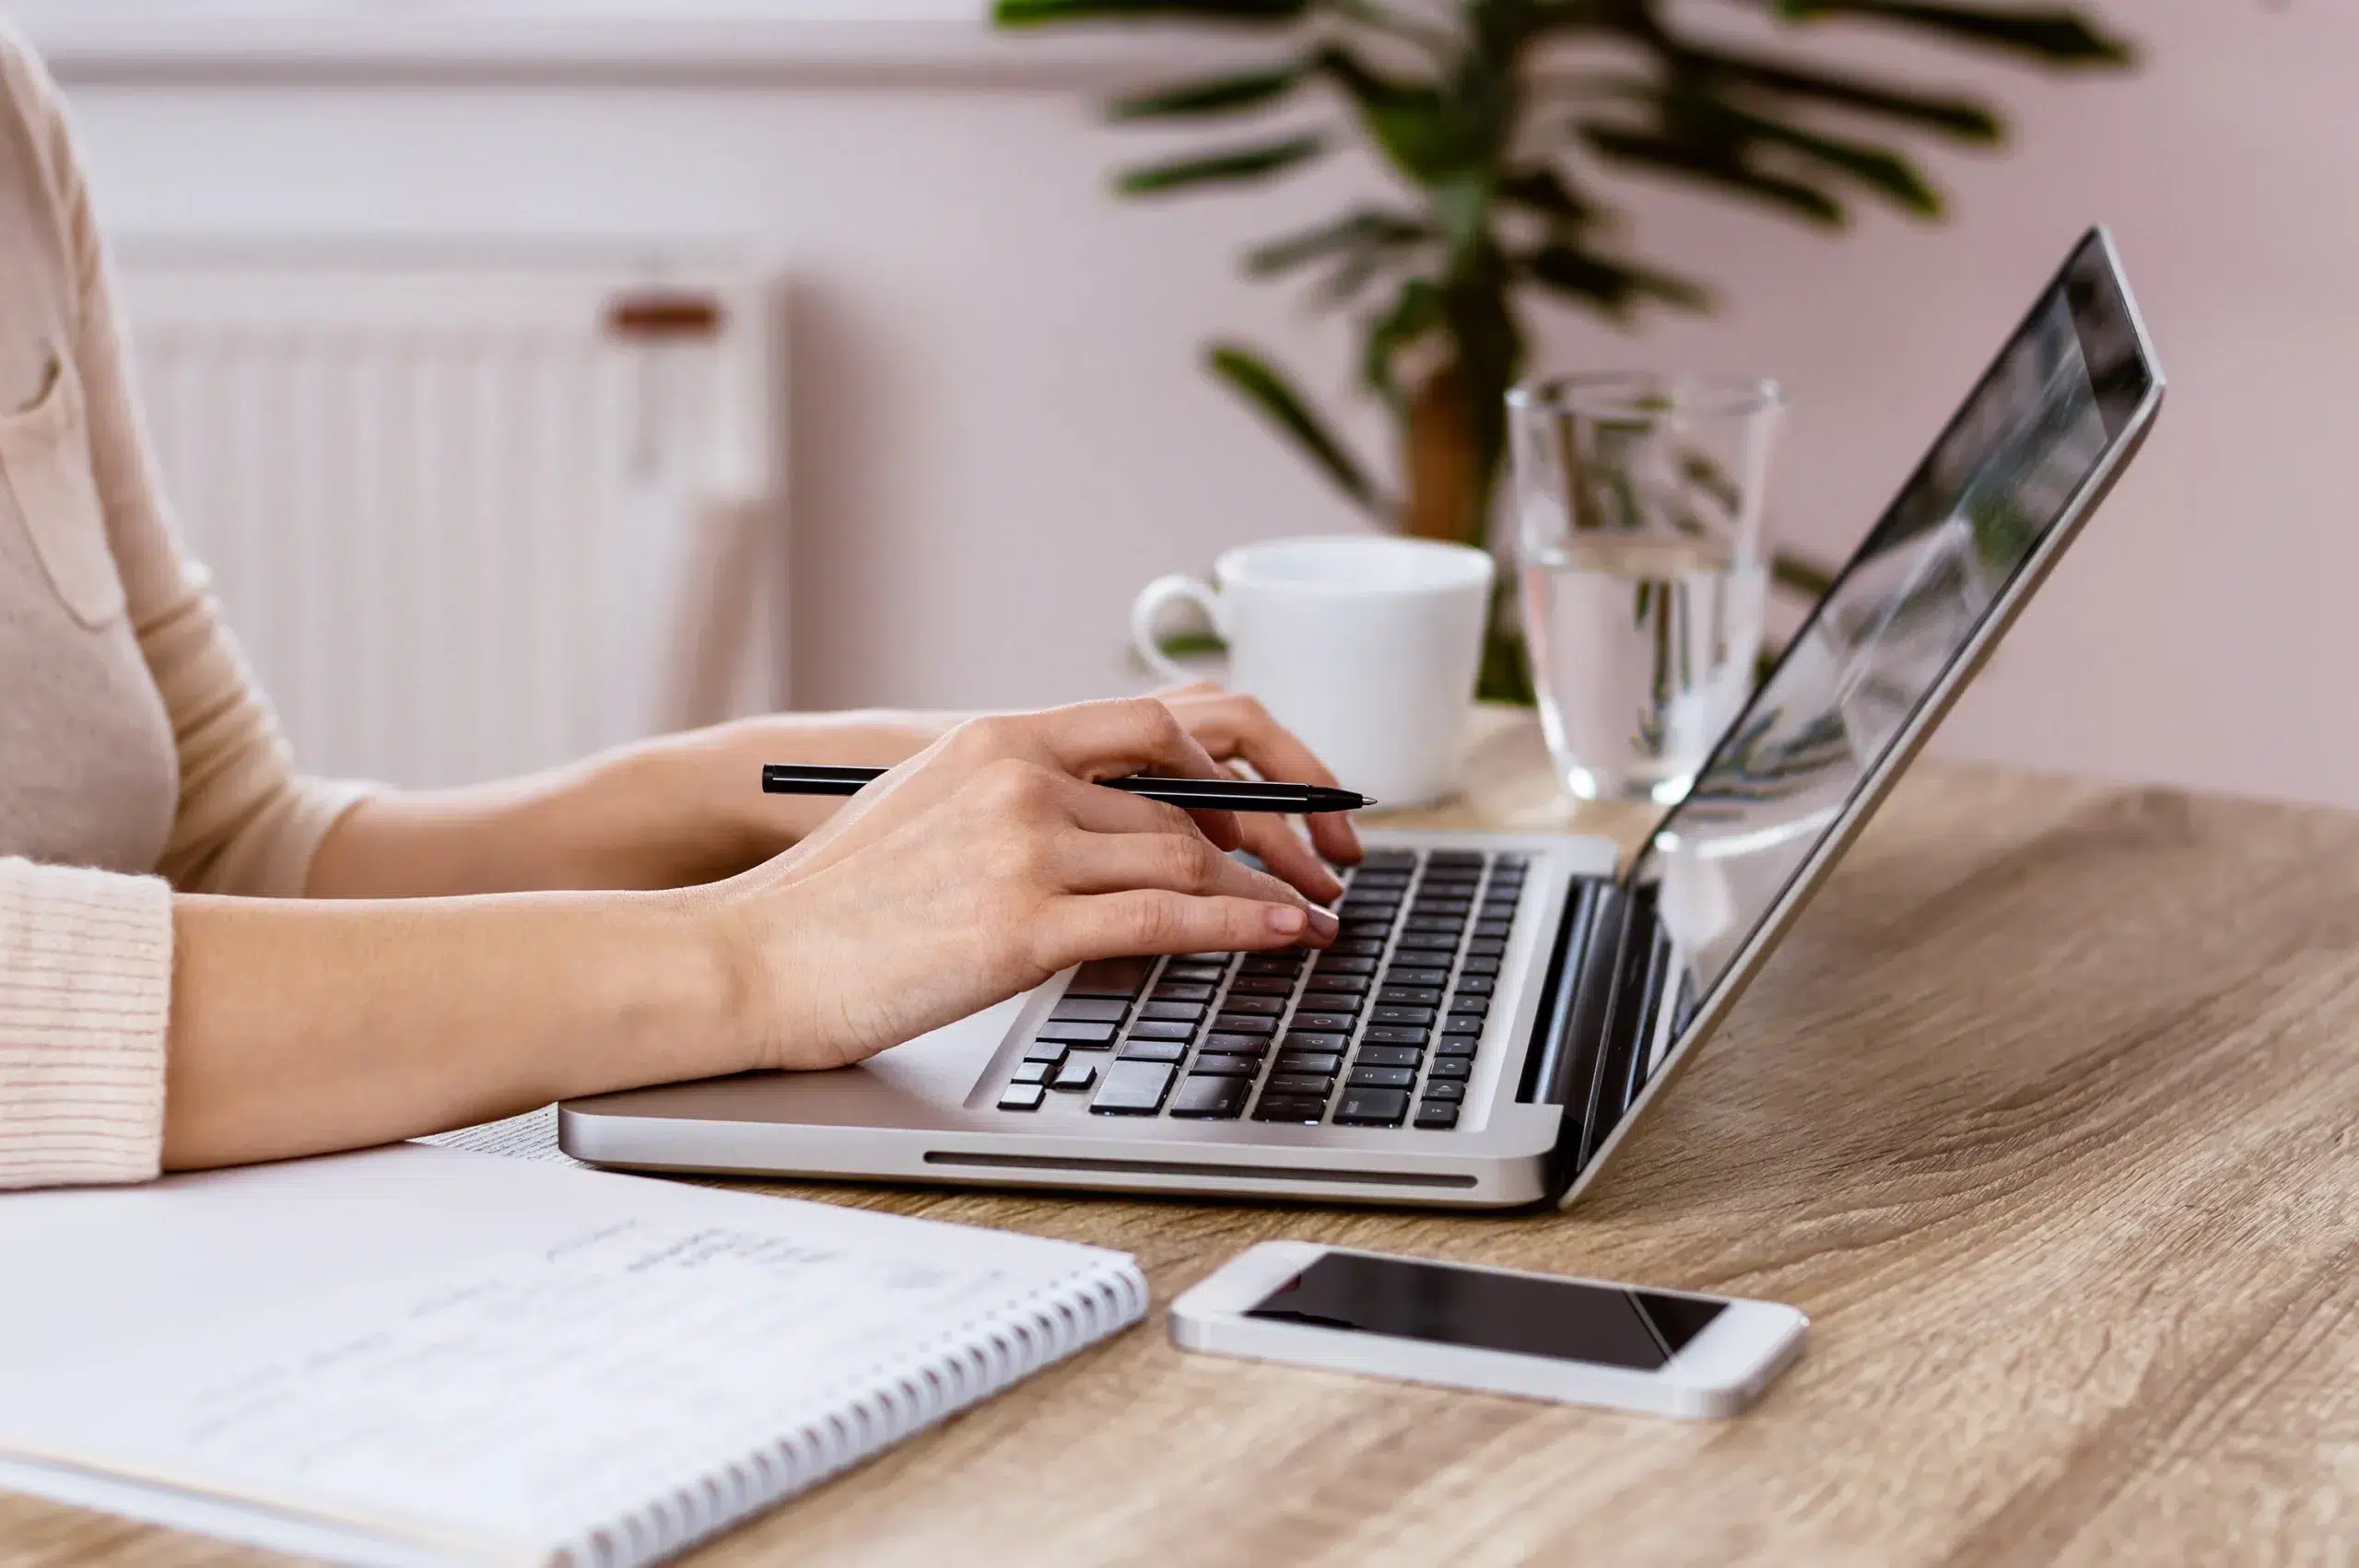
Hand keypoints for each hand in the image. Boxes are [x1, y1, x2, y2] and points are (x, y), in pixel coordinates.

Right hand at [713, 699, 1339, 1069]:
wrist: (754, 956)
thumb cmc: (836, 901)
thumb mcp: (931, 807)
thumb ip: (1021, 797)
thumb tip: (1113, 823)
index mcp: (1001, 739)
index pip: (1158, 724)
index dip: (1245, 758)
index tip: (1292, 795)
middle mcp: (1021, 776)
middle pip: (1189, 790)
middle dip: (1275, 828)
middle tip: (1326, 863)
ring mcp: (1023, 847)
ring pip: (1190, 854)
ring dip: (1270, 887)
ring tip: (1313, 913)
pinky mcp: (1024, 925)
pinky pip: (1168, 918)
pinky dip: (1243, 925)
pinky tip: (1285, 935)